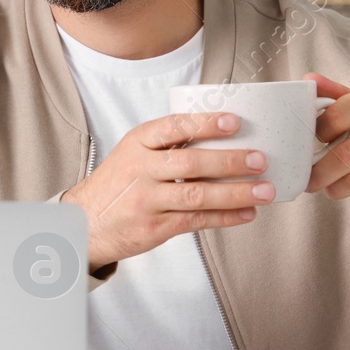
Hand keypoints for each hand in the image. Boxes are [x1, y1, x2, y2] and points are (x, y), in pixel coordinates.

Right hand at [63, 112, 276, 272]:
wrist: (85, 222)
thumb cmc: (117, 185)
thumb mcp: (132, 155)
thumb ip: (167, 147)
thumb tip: (220, 139)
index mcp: (137, 144)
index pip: (173, 127)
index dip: (205, 124)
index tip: (234, 122)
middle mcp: (140, 170)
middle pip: (191, 163)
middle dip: (230, 161)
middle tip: (259, 159)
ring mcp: (147, 200)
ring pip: (198, 195)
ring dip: (236, 193)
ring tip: (265, 190)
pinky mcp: (155, 227)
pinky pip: (197, 220)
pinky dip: (225, 217)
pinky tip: (247, 213)